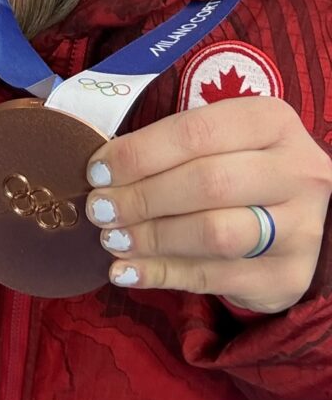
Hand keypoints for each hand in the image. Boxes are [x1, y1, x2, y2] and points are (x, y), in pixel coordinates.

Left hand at [84, 97, 331, 312]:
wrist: (295, 216)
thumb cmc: (238, 166)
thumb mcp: (220, 139)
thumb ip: (171, 146)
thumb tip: (102, 169)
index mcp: (273, 122)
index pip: (196, 133)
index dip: (139, 153)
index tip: (97, 170)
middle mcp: (298, 172)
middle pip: (208, 184)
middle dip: (142, 198)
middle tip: (99, 209)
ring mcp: (301, 228)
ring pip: (215, 234)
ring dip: (151, 238)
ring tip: (111, 239)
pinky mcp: (287, 277)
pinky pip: (215, 278)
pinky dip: (162, 274)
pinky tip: (127, 271)